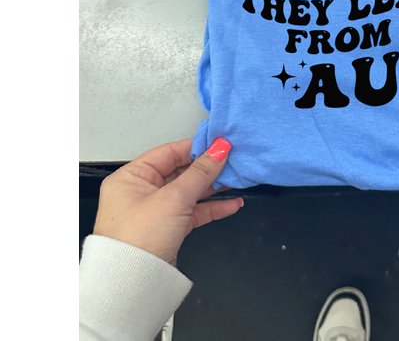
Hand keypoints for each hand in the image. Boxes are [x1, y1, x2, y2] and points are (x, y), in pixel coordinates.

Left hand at [93, 138, 242, 265]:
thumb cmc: (137, 241)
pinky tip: (231, 204)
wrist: (133, 285)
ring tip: (234, 180)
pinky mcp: (166, 230)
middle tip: (231, 161)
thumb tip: (218, 150)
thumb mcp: (174, 198)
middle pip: (181, 171)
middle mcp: (140, 192)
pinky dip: (211, 208)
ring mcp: (154, 212)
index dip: (196, 148)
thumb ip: (200, 173)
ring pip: (189, 192)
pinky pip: (192, 212)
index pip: (169, 152)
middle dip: (208, 169)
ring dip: (213, 188)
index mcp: (131, 177)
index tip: (219, 145)